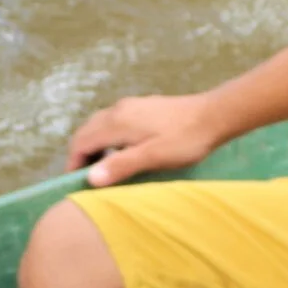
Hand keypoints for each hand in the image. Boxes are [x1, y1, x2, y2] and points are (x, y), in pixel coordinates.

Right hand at [67, 93, 227, 187]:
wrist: (214, 114)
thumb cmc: (185, 139)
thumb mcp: (153, 157)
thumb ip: (121, 165)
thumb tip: (91, 178)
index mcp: (117, 122)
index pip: (82, 142)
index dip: (73, 163)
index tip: (73, 182)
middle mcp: (118, 109)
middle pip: (87, 131)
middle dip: (80, 154)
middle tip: (84, 178)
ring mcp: (131, 105)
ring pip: (100, 125)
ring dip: (94, 145)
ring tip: (102, 168)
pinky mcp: (143, 106)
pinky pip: (114, 121)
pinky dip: (107, 137)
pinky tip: (122, 151)